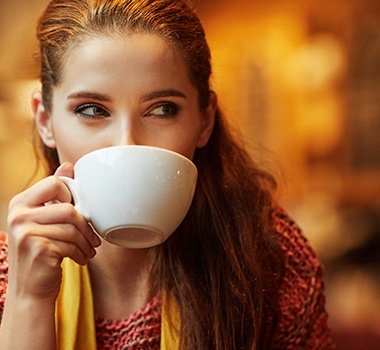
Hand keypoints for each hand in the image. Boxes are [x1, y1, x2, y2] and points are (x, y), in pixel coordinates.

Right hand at [6, 162, 100, 301]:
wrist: (29, 290)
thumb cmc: (42, 252)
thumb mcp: (44, 221)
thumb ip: (54, 195)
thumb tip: (68, 165)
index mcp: (20, 202)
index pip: (54, 183)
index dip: (72, 197)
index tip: (78, 213)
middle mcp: (18, 215)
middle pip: (68, 208)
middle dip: (86, 225)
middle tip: (93, 238)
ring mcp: (25, 232)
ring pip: (72, 228)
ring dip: (87, 242)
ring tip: (89, 250)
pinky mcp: (37, 249)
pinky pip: (71, 244)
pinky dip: (81, 253)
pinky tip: (81, 259)